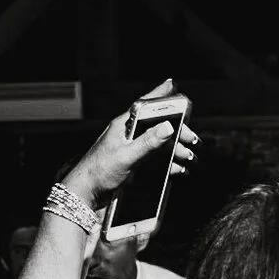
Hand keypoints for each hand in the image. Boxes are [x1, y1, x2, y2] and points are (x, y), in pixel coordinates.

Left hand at [64, 80, 199, 209]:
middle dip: (177, 131)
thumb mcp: (126, 155)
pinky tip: (178, 169)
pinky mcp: (134, 163)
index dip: (159, 94)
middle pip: (158, 126)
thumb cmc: (98, 171)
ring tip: (189, 157)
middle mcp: (129, 135)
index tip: (172, 84)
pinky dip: (169, 163)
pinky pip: (156, 159)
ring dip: (176, 149)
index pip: (144, 105)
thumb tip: (167, 127)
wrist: (87, 194)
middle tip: (192, 139)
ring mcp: (132, 149)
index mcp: (124, 126)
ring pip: (160, 144)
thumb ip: (147, 142)